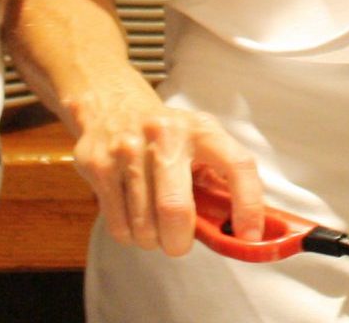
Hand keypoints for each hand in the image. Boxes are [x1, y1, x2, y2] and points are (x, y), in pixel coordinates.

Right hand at [70, 91, 262, 257]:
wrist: (111, 104)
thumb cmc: (167, 133)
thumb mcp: (200, 141)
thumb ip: (220, 179)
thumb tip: (241, 229)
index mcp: (201, 130)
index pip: (237, 165)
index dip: (248, 205)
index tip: (248, 235)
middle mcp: (166, 135)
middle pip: (175, 209)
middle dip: (179, 242)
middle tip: (179, 244)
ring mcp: (128, 149)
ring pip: (144, 225)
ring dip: (152, 240)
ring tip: (154, 228)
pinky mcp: (99, 165)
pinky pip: (119, 225)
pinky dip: (130, 235)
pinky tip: (134, 220)